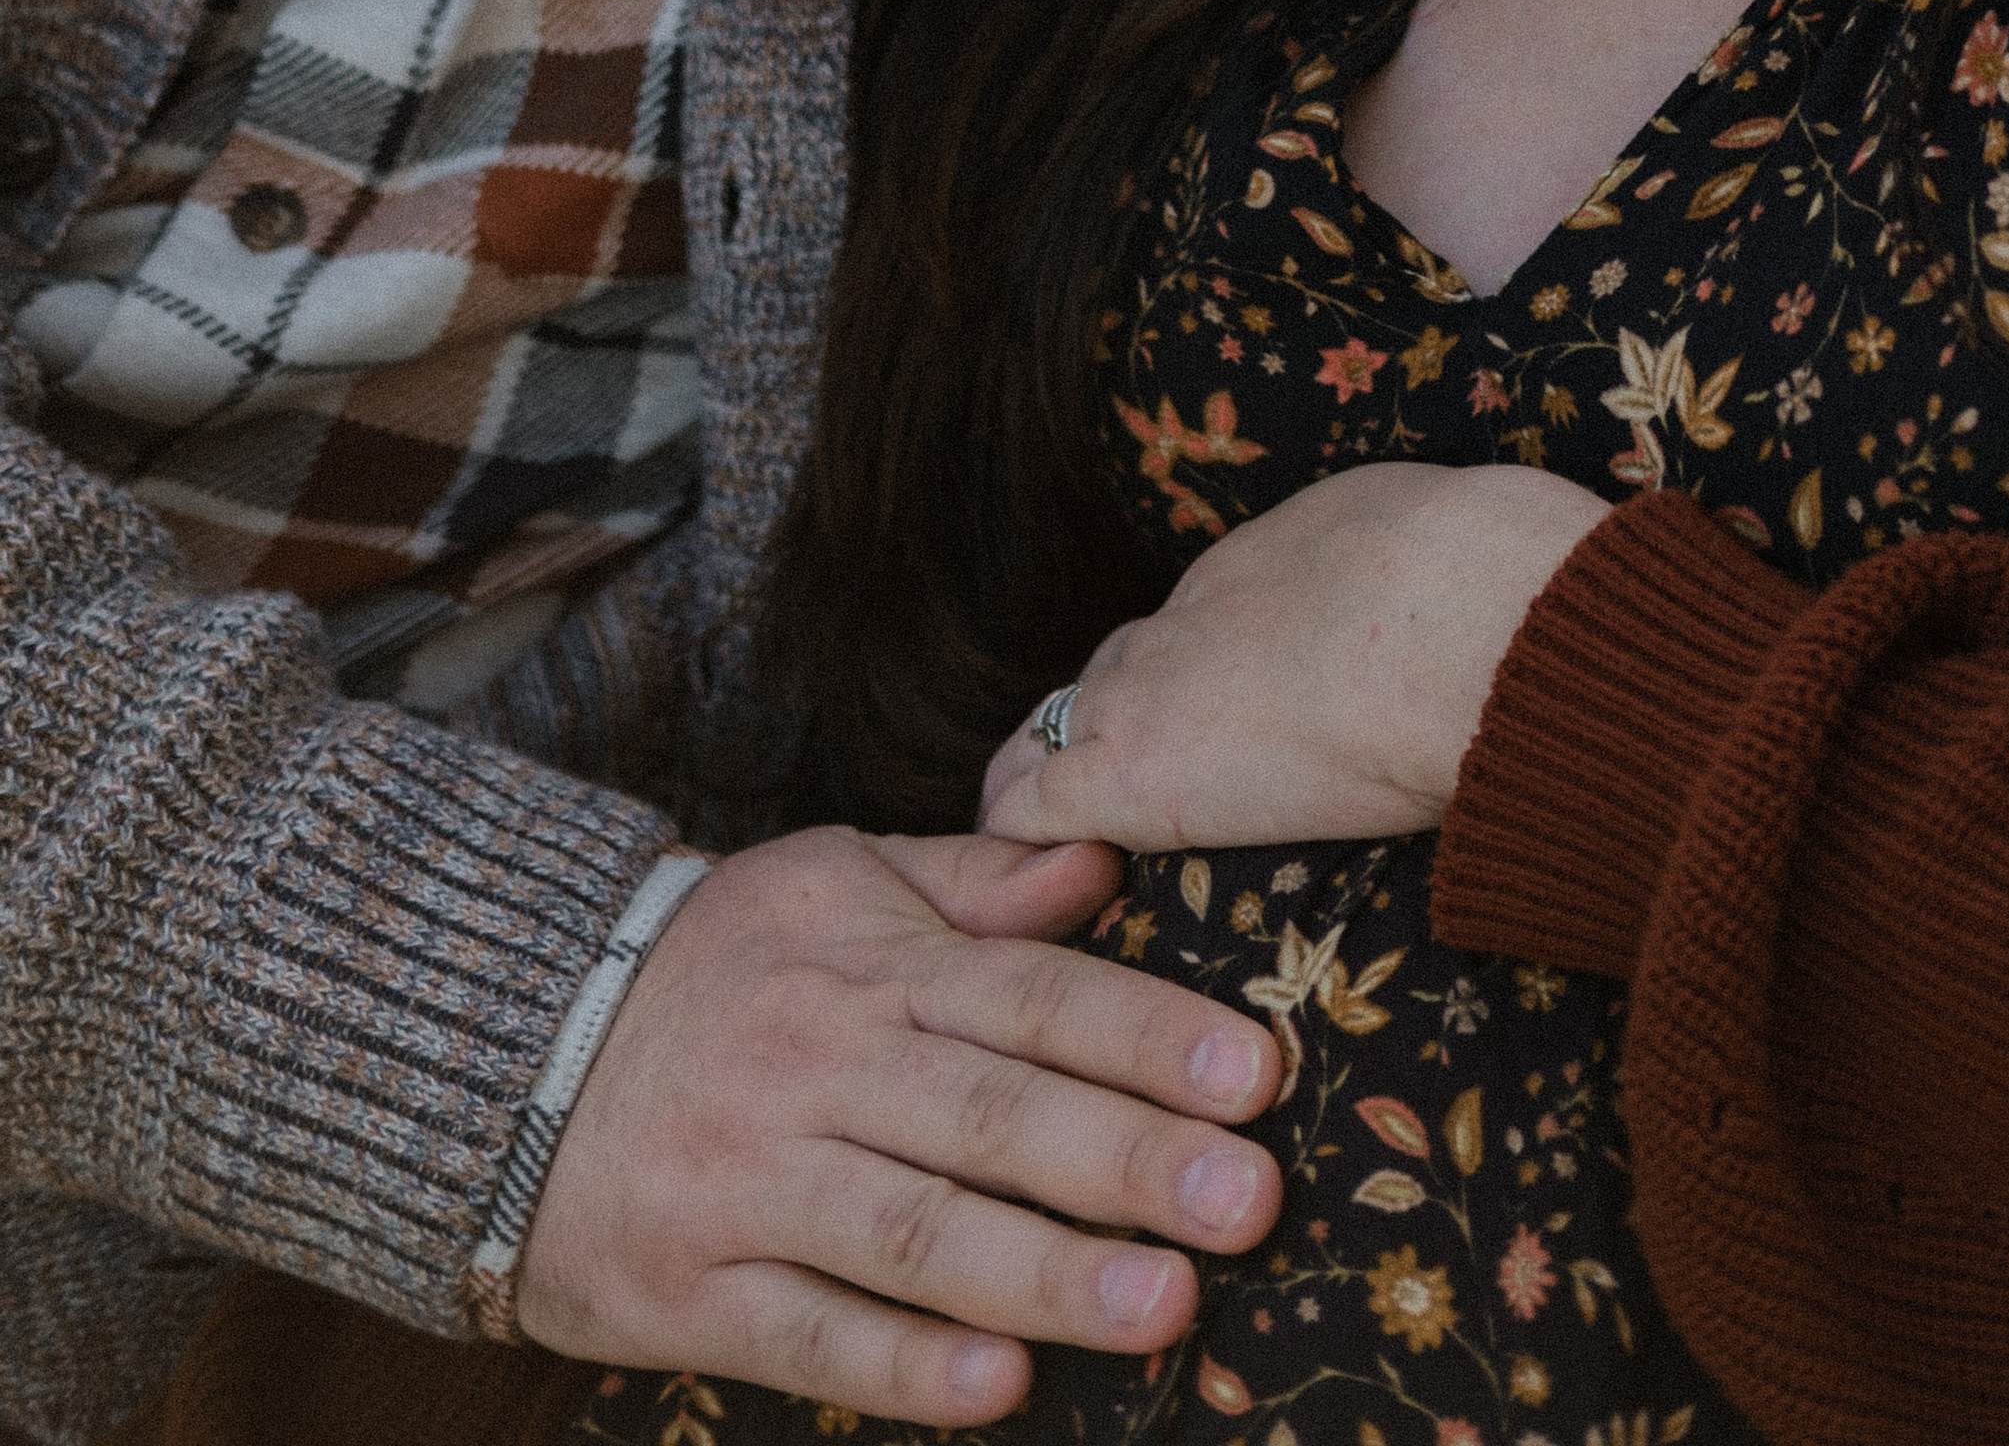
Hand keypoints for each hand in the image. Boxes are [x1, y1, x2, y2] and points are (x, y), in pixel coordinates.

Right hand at [518, 824, 1282, 1420]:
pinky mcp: (689, 1289)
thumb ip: (975, 886)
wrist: (506, 1049)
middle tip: (1251, 1200)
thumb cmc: (716, 965)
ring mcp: (753, 1181)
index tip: (1255, 1072)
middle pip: (993, 1115)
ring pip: (915, 1233)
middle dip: (1129, 1159)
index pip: (1032, 997)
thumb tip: (1105, 867)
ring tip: (1166, 1306)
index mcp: (871, 967)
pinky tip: (998, 1390)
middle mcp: (821, 1067)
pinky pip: (807, 1335)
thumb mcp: (836, 882)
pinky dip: (902, 1367)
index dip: (1145, 1034)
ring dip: (1045, 1275)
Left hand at [979, 462, 1607, 851]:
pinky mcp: (1122, 768)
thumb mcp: (1498, 555)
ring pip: (1068, 722)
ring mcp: (1155, 684)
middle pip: (1134, 658)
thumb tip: (1545, 600)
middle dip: (1140, 718)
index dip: (1227, 673)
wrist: (1468, 620)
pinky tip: (1028, 896)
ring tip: (1071, 857)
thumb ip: (1485, 588)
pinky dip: (1022, 847)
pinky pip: (1026, 800)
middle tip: (1164, 792)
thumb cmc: (1517, 592)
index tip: (1251, 720)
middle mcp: (1209, 604)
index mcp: (1302, 551)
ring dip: (1076, 779)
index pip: (1228, 615)